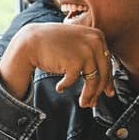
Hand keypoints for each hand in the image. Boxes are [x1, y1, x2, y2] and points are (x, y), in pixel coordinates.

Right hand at [0, 22, 115, 106]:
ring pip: (93, 81)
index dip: (107, 80)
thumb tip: (103, 79)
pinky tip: (60, 87)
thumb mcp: (76, 43)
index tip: (107, 92)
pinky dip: (66, 86)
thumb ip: (90, 54)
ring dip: (87, 95)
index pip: (107, 63)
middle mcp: (95, 42)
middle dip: (98, 92)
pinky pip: (74, 81)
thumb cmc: (52, 43)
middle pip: (103, 74)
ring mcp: (86, 52)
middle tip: (93, 103)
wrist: (31, 41)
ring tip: (82, 103)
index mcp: (98, 36)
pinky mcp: (75, 62)